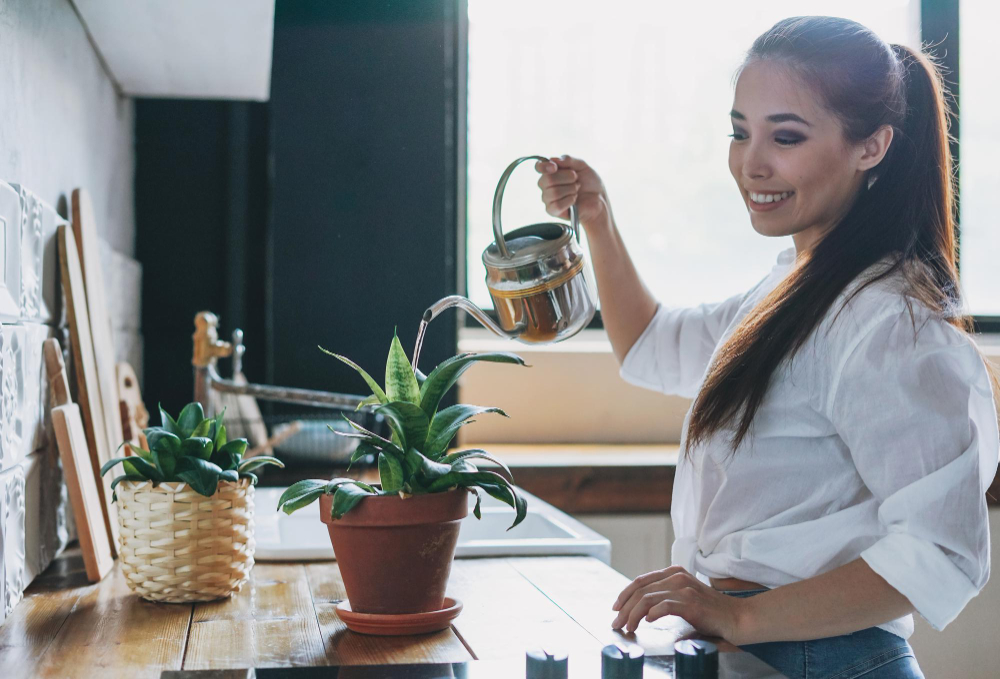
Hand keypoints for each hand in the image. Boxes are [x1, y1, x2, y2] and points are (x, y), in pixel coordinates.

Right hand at [534, 155, 610, 229]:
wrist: (599, 200)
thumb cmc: (590, 183)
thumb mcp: (582, 166)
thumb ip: (569, 160)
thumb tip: (553, 159)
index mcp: (552, 172)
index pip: (539, 167)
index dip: (544, 166)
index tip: (555, 167)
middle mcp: (546, 185)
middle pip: (547, 179)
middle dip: (566, 177)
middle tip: (577, 179)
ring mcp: (548, 198)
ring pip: (553, 192)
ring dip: (570, 189)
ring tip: (577, 190)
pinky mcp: (553, 211)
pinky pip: (557, 205)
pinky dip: (569, 200)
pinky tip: (574, 199)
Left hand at [610, 566, 749, 642]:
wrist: (735, 617)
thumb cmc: (709, 611)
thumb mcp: (684, 596)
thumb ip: (665, 594)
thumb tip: (639, 607)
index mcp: (674, 572)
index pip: (641, 580)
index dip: (624, 594)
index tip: (615, 608)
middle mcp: (677, 576)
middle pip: (640, 590)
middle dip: (624, 608)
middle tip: (617, 623)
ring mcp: (684, 588)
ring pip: (648, 598)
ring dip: (633, 614)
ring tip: (628, 627)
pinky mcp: (691, 602)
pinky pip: (664, 606)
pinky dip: (652, 613)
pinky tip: (646, 622)